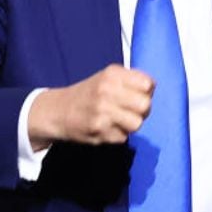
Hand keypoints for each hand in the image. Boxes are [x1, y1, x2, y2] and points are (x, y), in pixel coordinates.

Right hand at [28, 64, 154, 149]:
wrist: (58, 111)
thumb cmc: (90, 93)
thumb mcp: (107, 77)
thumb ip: (131, 80)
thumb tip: (153, 89)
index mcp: (112, 74)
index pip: (147, 84)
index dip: (146, 92)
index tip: (138, 94)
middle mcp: (107, 90)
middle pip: (145, 105)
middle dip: (142, 111)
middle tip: (131, 111)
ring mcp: (103, 111)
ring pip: (137, 124)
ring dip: (131, 125)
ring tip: (120, 120)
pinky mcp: (99, 131)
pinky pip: (124, 137)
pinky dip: (118, 135)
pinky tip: (107, 128)